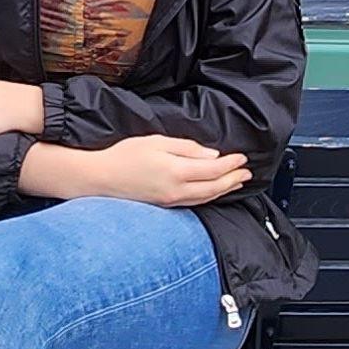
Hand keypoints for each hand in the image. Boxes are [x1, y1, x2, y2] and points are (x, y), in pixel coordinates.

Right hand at [70, 133, 254, 209]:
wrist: (100, 179)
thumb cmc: (125, 156)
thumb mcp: (156, 142)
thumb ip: (186, 148)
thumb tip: (211, 155)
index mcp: (176, 172)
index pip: (213, 169)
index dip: (231, 164)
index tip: (241, 158)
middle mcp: (177, 190)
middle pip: (214, 187)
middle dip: (233, 179)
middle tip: (247, 172)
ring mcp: (171, 201)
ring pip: (206, 198)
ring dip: (225, 190)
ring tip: (237, 182)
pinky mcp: (165, 206)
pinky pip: (195, 202)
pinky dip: (210, 196)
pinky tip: (214, 191)